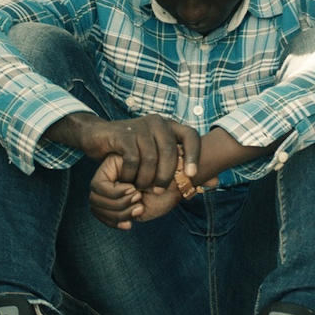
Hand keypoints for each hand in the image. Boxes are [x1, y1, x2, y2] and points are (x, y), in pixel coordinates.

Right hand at [50, 112, 199, 190]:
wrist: (99, 136)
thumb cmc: (133, 150)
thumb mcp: (160, 157)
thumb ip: (184, 168)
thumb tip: (215, 183)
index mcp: (169, 126)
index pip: (190, 135)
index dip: (195, 155)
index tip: (192, 175)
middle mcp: (157, 123)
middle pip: (170, 151)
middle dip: (167, 175)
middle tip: (160, 191)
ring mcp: (139, 126)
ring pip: (151, 157)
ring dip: (148, 178)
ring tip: (143, 189)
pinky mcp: (123, 134)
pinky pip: (133, 158)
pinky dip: (132, 174)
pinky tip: (129, 181)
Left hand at [88, 154, 181, 229]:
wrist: (179, 176)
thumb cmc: (163, 194)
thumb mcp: (139, 210)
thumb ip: (120, 214)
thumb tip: (101, 210)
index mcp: (114, 195)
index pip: (98, 212)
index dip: (111, 221)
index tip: (129, 225)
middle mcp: (109, 182)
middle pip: (94, 203)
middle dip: (115, 212)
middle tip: (137, 208)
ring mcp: (109, 172)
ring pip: (95, 195)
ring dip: (118, 203)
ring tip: (138, 198)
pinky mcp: (112, 162)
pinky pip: (100, 184)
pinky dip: (115, 193)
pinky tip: (134, 189)